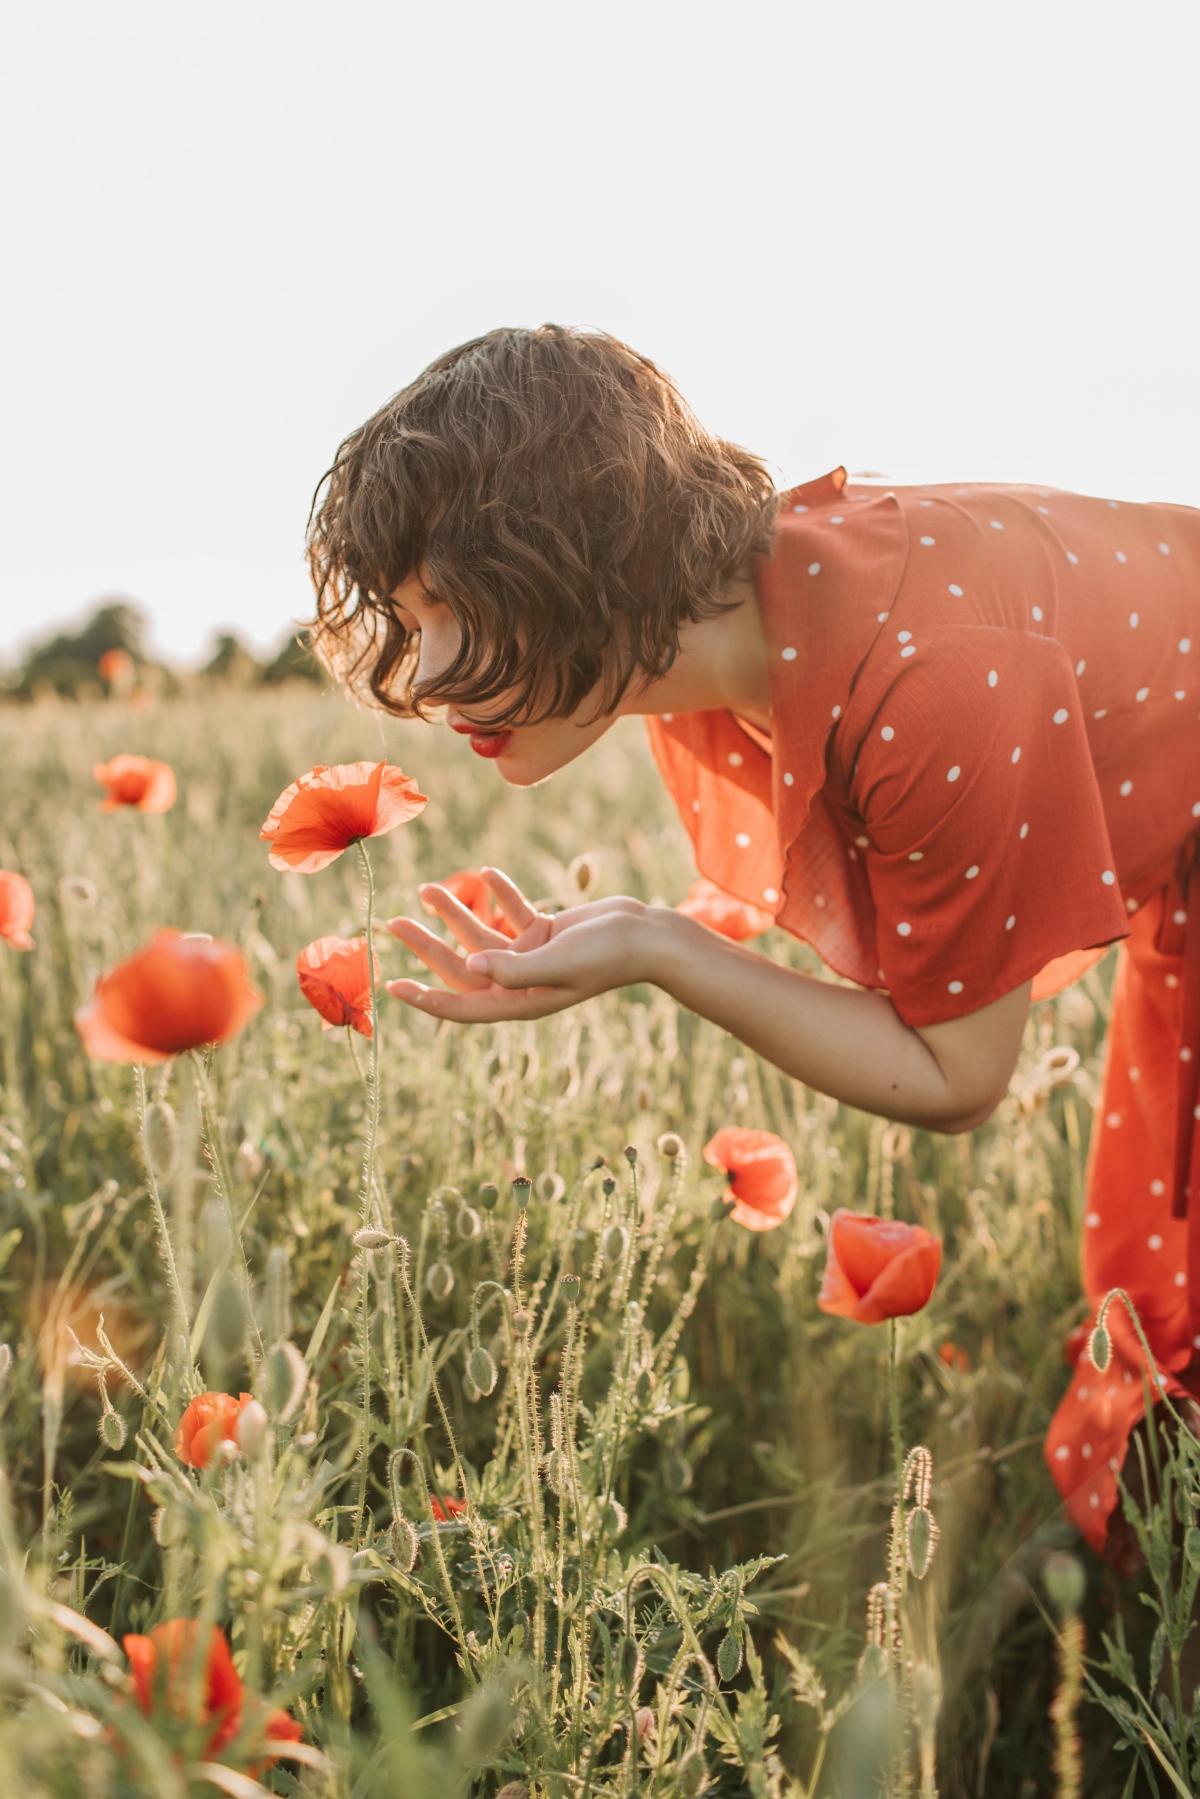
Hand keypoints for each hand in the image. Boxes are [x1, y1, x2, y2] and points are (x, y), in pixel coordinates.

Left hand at [384, 867, 659, 1020]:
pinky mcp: (546, 933)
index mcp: (521, 1000)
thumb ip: (514, 968)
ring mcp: (533, 957)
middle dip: (427, 945)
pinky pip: (512, 913)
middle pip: (462, 965)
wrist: (648, 936)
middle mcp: (521, 982)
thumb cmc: (607, 955)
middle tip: (393, 923)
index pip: (463, 1005)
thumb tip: (471, 964)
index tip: (393, 985)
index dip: (427, 999)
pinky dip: (499, 894)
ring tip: (426, 888)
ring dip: (454, 912)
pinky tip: (484, 873)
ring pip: (481, 934)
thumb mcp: (557, 962)